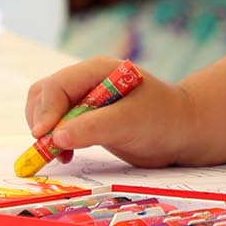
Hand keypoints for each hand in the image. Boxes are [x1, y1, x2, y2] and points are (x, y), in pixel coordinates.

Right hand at [24, 57, 197, 168]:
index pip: (57, 86)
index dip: (46, 111)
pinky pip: (58, 125)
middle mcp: (86, 81)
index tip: (45, 137)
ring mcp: (84, 99)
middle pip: (44, 95)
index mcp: (97, 70)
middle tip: (49, 149)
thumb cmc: (163, 120)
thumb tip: (55, 136)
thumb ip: (93, 127)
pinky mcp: (85, 118)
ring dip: (46, 133)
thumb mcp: (129, 123)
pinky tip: (66, 155)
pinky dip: (54, 140)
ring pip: (46, 110)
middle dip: (41, 121)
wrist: (184, 132)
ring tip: (60, 154)